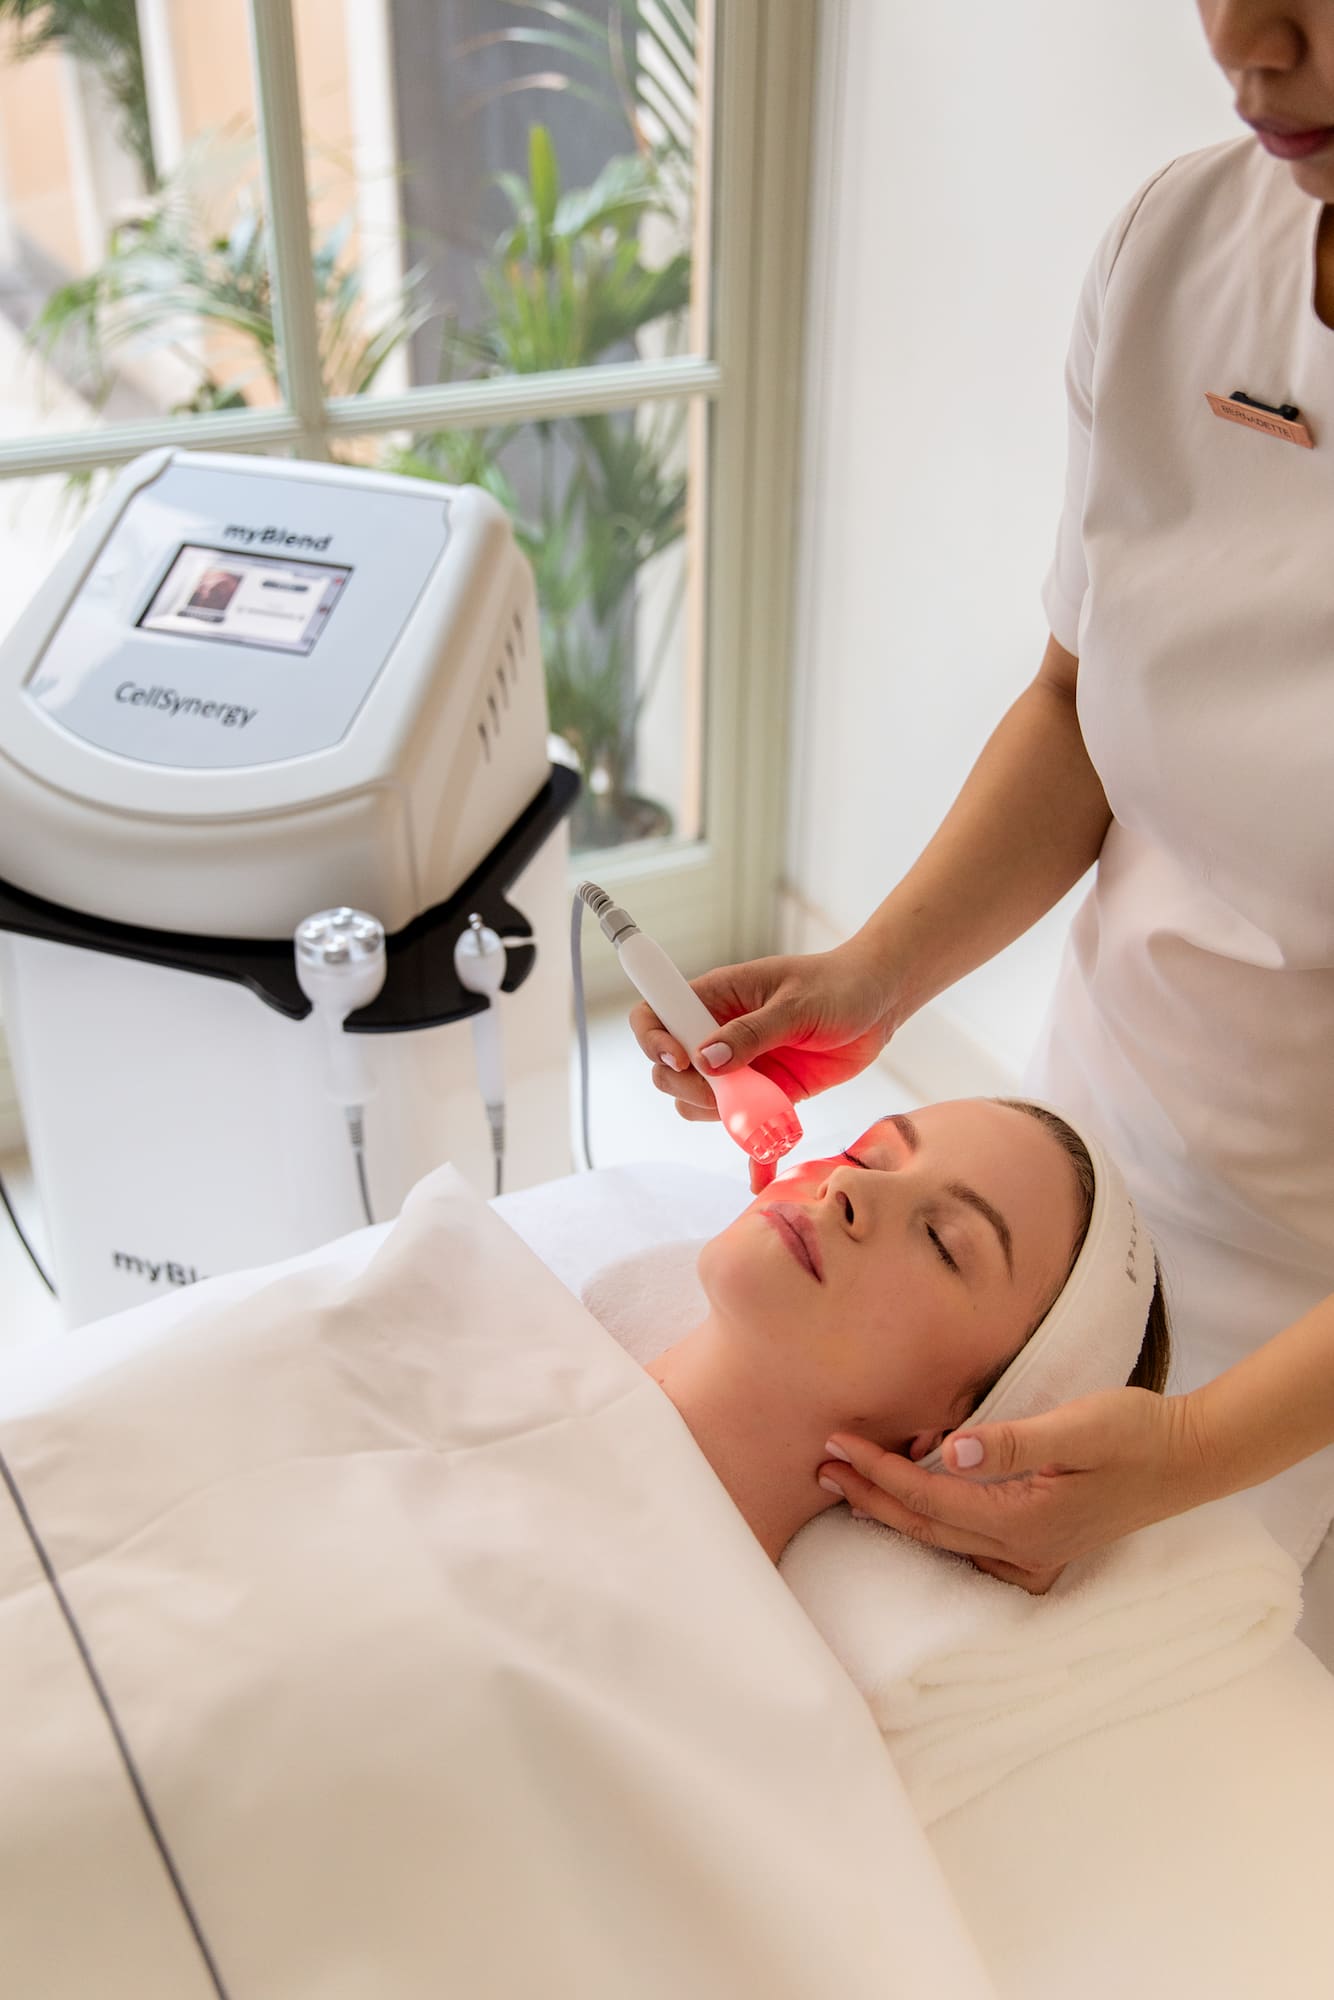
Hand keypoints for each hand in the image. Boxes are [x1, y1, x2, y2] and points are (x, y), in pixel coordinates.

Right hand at [629, 944, 895, 1186]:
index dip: (654, 1041)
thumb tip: (705, 1060)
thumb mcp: (797, 1004)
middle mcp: (717, 1035)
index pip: (654, 1016)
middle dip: (689, 1089)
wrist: (880, 1003)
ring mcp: (741, 1068)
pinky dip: (753, 1152)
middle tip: (728, 1091)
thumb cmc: (838, 986)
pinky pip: (746, 1128)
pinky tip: (762, 1171)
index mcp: (715, 998)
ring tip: (763, 1112)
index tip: (681, 1060)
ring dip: (722, 1117)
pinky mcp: (768, 1095)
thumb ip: (752, 1032)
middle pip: (669, 1073)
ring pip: (702, 1104)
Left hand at [818, 1390, 1214, 1592]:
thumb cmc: (1136, 1434)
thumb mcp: (1080, 1426)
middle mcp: (1021, 1549)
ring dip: (893, 1511)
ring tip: (848, 1485)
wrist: (1188, 1460)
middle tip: (820, 1468)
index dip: (879, 1472)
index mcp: (1024, 1521)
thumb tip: (953, 1452)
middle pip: (924, 1528)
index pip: (929, 1500)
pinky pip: (970, 1545)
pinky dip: (932, 1524)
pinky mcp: (1041, 1545)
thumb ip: (1016, 1441)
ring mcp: (1032, 1554)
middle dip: (868, 1498)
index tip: (838, 1444)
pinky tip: (914, 1506)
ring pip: (943, 1541)